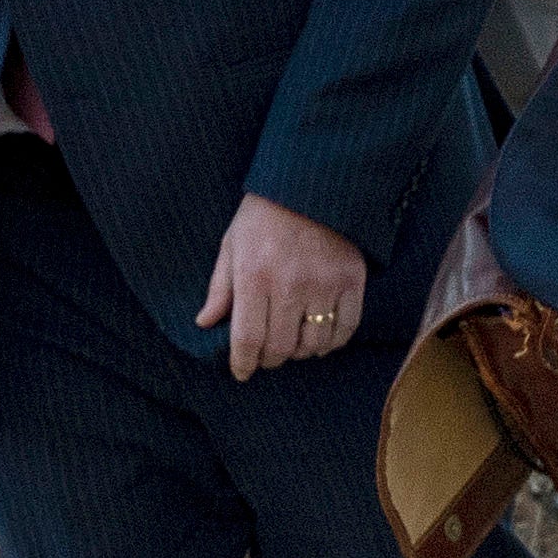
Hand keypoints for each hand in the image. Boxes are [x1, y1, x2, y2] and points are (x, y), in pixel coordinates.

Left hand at [197, 192, 376, 379]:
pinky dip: (332, 343)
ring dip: (301, 353)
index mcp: (255, 276)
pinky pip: (346, 328)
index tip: (242, 372)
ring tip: (292, 347)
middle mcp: (290, 285)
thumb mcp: (232, 245)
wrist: (311, 184)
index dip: (243, 363)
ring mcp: (325, 284)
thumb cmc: (264, 215)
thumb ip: (220, 288)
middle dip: (270, 360)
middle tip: (266, 358)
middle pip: (281, 347)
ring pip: (314, 343)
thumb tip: (206, 323)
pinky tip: (321, 341)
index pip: (248, 338)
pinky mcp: (351, 280)